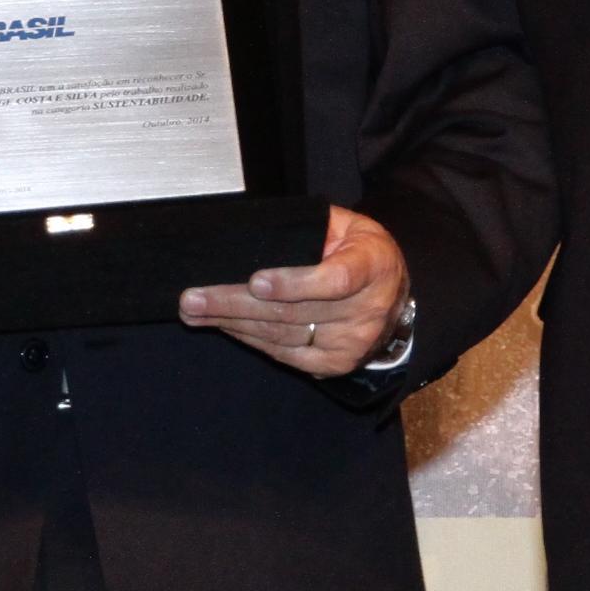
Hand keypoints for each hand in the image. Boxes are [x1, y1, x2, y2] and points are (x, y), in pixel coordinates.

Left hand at [177, 205, 406, 377]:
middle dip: (235, 304)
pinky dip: (249, 339)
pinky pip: (284, 353)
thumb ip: (315, 226)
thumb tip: (263, 231)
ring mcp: (349, 343)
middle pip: (293, 312)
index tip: (255, 281)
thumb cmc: (364, 253)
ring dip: (232, 324)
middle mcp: (365, 311)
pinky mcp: (333, 364)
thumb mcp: (351, 226)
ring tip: (195, 311)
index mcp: (372, 265)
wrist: (394, 297)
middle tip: (194, 298)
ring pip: (282, 335)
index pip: (334, 280)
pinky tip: (224, 326)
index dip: (293, 283)